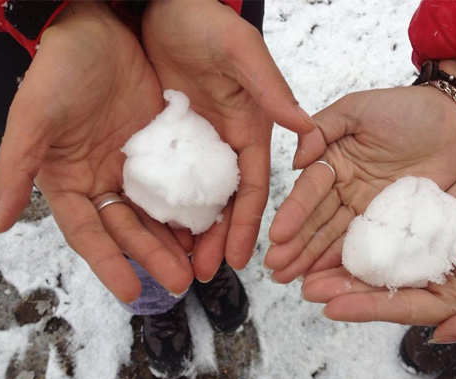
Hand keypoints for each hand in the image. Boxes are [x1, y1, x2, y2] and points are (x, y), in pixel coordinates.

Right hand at [0, 2, 193, 301]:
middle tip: (180, 282)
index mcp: (69, 182)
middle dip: (153, 257)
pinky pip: (179, 183)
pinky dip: (192, 205)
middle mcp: (102, 181)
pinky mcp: (161, 149)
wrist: (98, 29)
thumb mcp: (36, 116)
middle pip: (129, 229)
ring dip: (176, 240)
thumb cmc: (60, 69)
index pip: (88, 233)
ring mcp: (134, 167)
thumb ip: (17, 167)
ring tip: (199, 264)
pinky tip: (211, 223)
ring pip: (156, 213)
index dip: (107, 263)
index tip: (130, 292)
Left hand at [142, 0, 315, 279]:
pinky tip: (147, 229)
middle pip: (224, 203)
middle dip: (216, 240)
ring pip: (192, 198)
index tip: (240, 258)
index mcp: (248, 130)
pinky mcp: (163, 138)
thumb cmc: (206, 22)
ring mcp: (192, 144)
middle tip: (202, 275)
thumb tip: (308, 130)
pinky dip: (159, 206)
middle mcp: (223, 144)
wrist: (162, 3)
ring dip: (187, 232)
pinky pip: (162, 179)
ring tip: (175, 265)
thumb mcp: (241, 54)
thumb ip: (271, 90)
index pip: (253, 186)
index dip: (247, 224)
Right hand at [266, 86, 455, 281]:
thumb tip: (296, 162)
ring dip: (312, 260)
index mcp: (332, 162)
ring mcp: (366, 209)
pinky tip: (327, 279)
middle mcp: (344, 189)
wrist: (455, 122)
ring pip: (335, 238)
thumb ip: (322, 129)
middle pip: (316, 222)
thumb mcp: (358, 109)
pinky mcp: (389, 223)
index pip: (309, 192)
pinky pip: (366, 246)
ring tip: (290, 280)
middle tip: (275, 270)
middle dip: (295, 246)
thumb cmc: (406, 108)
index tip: (277, 236)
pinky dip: (345, 263)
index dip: (293, 214)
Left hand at [301, 167, 455, 346]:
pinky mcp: (412, 220)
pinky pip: (380, 225)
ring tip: (305, 263)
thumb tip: (442, 337)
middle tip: (303, 286)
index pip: (397, 307)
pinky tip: (330, 228)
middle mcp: (423, 276)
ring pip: (372, 256)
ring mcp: (415, 247)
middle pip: (375, 284)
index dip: (363, 308)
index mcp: (444, 298)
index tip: (329, 308)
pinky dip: (356, 230)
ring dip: (339, 260)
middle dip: (339, 286)